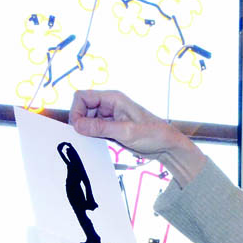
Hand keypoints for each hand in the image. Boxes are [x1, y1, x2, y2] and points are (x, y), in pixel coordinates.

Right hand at [68, 89, 205, 186]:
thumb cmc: (153, 134)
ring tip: (96, 141)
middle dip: (80, 122)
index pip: (82, 97)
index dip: (76, 111)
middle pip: (82, 108)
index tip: (78, 127)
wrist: (166, 146)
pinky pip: (94, 129)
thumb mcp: (126, 132)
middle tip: (86, 137)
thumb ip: (101, 128)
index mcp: (113, 98)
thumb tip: (77, 125)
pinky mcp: (111, 128)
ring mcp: (109, 117)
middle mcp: (109, 105)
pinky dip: (92, 136)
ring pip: (87, 120)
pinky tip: (98, 144)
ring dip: (86, 130)